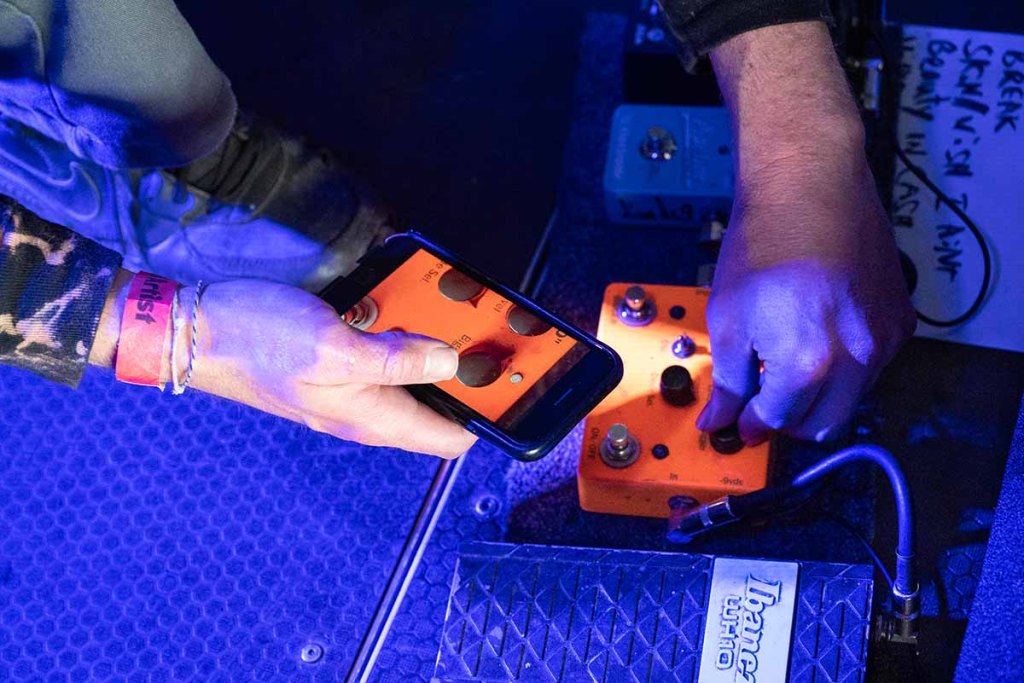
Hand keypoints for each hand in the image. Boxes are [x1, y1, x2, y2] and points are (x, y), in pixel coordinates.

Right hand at [181, 280, 476, 457]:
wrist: (196, 330)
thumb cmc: (258, 342)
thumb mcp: (334, 348)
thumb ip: (395, 358)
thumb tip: (450, 362)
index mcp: (373, 418)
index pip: (450, 439)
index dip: (487, 418)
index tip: (514, 385)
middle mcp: (368, 411)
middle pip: (437, 408)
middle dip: (468, 379)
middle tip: (492, 336)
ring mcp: (353, 389)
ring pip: (413, 379)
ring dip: (437, 353)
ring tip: (459, 315)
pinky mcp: (339, 364)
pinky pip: (387, 358)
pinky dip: (404, 337)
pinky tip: (409, 307)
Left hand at [697, 22, 915, 443]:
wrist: (808, 185)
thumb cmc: (761, 245)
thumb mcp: (728, 317)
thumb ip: (729, 380)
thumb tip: (719, 421)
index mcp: (808, 362)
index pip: (779, 420)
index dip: (751, 423)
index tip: (737, 421)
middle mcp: (856, 358)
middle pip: (823, 425)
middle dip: (787, 422)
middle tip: (761, 403)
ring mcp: (885, 339)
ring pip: (852, 400)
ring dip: (819, 398)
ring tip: (788, 365)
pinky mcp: (901, 319)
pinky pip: (874, 368)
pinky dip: (846, 370)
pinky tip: (820, 341)